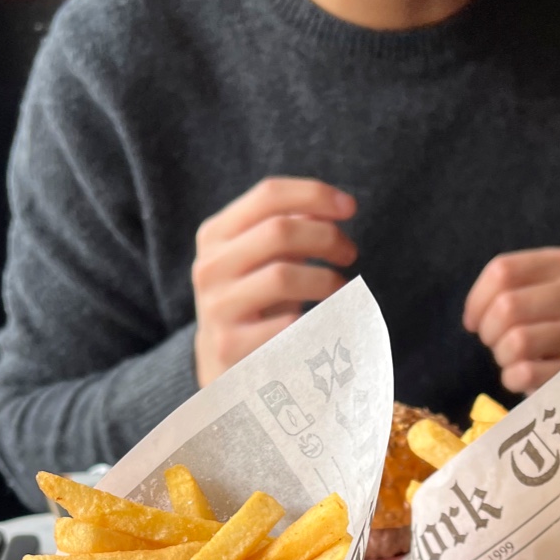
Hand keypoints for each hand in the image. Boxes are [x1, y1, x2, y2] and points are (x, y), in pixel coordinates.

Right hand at [192, 178, 356, 386]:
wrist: (224, 365)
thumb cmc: (256, 302)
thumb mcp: (263, 259)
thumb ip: (291, 228)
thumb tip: (335, 206)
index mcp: (215, 235)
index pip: (268, 195)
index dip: (314, 194)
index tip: (350, 208)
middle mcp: (210, 267)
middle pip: (279, 231)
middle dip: (326, 237)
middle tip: (349, 253)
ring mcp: (217, 307)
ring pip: (283, 276)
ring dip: (325, 278)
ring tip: (341, 287)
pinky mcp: (231, 346)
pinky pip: (287, 325)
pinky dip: (315, 319)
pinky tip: (327, 321)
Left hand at [463, 248, 559, 395]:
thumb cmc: (544, 327)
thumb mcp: (530, 294)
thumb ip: (502, 290)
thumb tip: (474, 318)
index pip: (502, 271)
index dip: (477, 300)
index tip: (474, 320)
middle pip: (507, 306)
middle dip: (489, 330)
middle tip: (496, 341)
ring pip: (517, 341)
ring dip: (502, 355)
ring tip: (511, 358)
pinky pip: (526, 373)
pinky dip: (512, 379)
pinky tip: (521, 377)